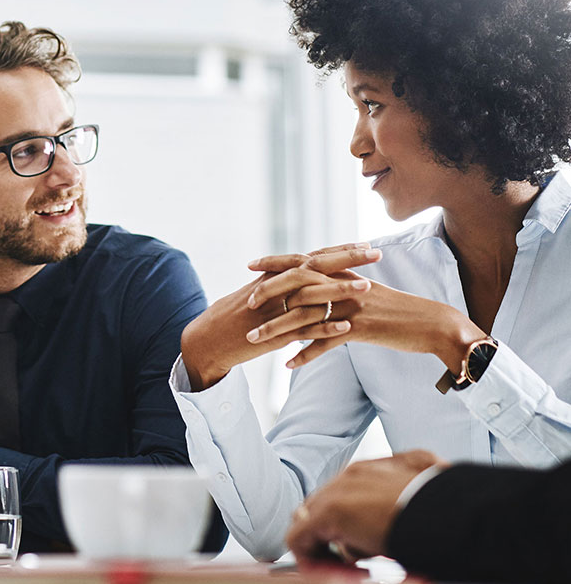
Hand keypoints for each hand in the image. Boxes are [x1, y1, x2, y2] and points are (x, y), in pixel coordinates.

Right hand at [180, 243, 379, 390]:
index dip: (338, 250)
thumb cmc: (230, 318)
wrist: (207, 340)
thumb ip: (277, 284)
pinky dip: (324, 328)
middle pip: (315, 268)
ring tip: (368, 288)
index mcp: (272, 277)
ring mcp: (274, 311)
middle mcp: (274, 288)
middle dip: (347, 259)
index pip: (311, 257)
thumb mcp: (253, 293)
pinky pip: (302, 330)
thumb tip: (300, 275)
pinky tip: (346, 327)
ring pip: (311, 297)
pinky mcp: (273, 334)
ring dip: (340, 291)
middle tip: (376, 252)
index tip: (363, 243)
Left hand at [244, 278, 483, 372]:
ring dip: (277, 329)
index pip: (303, 262)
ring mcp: (351, 306)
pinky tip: (288, 364)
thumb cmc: (397, 309)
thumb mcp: (367, 290)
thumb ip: (341, 284)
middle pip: (298, 286)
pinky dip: (305, 354)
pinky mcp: (360, 329)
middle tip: (247, 304)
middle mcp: (345, 285)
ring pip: (306, 316)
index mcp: (344, 273)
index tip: (251, 265)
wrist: (431, 323)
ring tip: (255, 340)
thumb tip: (317, 282)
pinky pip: (325, 343)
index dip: (276, 263)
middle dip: (269, 294)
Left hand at [286, 450, 445, 563]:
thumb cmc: (453, 511)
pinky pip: (299, 539)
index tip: (370, 546)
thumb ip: (413, 495)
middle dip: (339, 536)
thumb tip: (427, 498)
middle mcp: (353, 475)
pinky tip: (336, 574)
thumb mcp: (433, 493)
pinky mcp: (329, 513)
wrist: (456, 513)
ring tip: (358, 568)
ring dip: (328, 548)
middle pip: (325, 507)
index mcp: (379, 469)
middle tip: (363, 561)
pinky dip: (310, 559)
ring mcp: (338, 491)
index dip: (353, 523)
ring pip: (312, 521)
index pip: (347, 493)